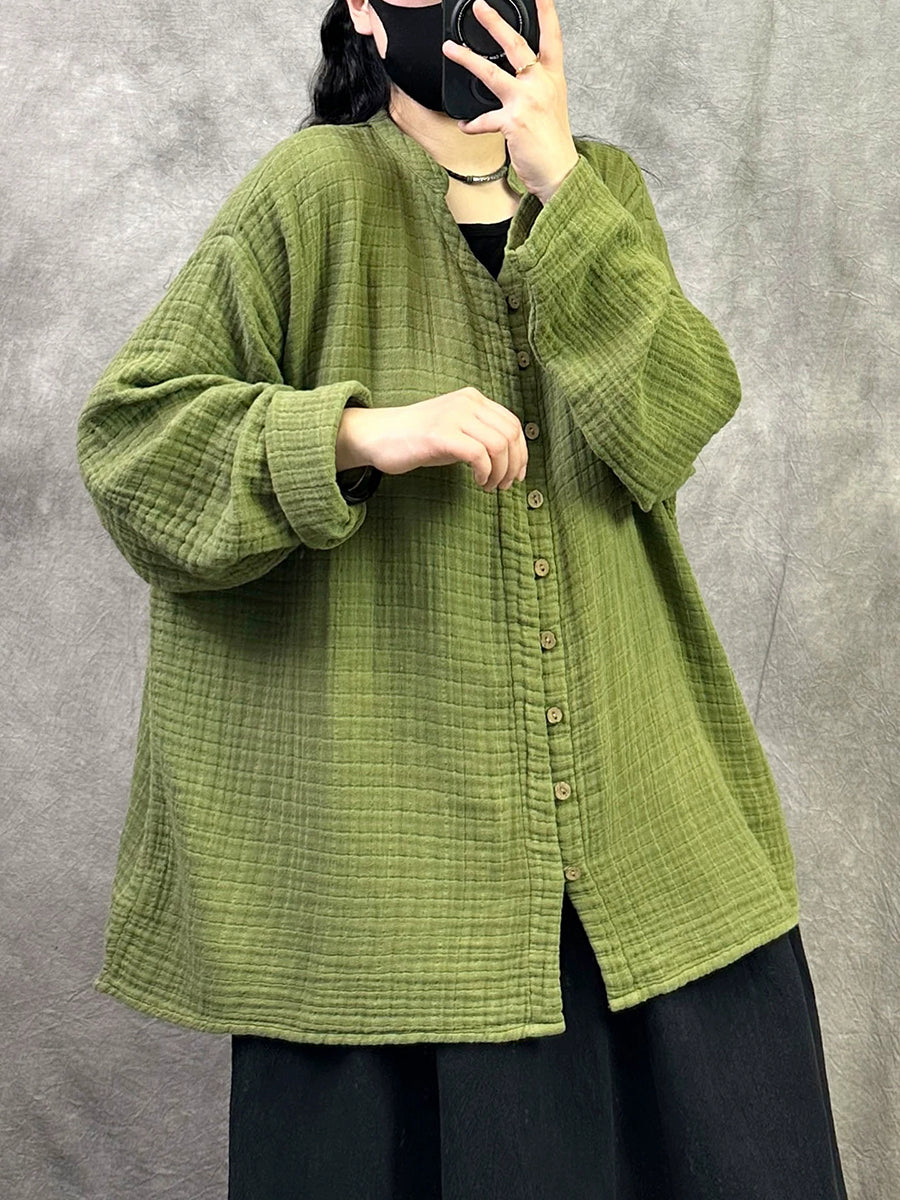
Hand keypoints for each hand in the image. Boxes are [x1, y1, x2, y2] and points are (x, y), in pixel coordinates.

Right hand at [340, 390, 527, 491]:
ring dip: (500, 472)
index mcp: (473, 399)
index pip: (512, 424)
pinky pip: (479, 455)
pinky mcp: (441, 435)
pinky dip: (485, 473)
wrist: (379, 435)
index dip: (521, 453)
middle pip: (510, 435)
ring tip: (488, 486)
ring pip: (499, 445)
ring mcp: (453, 417)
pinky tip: (477, 482)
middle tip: (504, 486)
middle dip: (513, 465)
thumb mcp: (456, 430)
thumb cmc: (418, 439)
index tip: (517, 475)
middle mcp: (467, 403)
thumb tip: (511, 459)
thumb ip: (481, 435)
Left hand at [441, 0, 579, 204]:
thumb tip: (514, 77)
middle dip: (495, 23)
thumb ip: (534, 87)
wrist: (559, 172)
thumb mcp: (551, 106)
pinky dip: (473, 124)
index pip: (552, 38)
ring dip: (467, 59)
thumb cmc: (553, 143)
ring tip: (450, 49)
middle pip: (516, 45)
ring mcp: (527, 102)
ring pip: (491, 73)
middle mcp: (541, 85)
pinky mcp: (513, 122)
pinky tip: (464, 125)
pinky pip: (484, 119)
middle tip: (479, 7)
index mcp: (552, 78)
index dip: (547, 13)